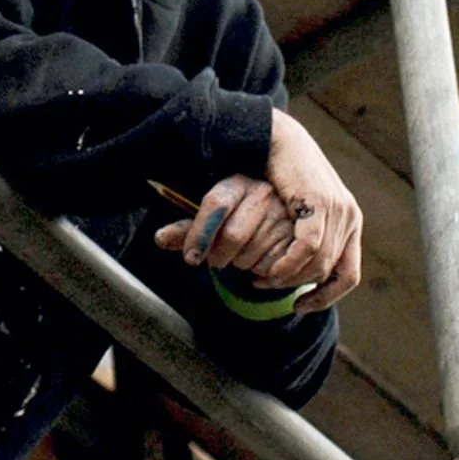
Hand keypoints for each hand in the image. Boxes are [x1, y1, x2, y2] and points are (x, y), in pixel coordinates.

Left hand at [153, 174, 299, 276]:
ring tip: (244, 257)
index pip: (215, 205)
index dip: (199, 234)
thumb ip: (187, 230)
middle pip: (233, 236)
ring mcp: (284, 214)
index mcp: (236, 183)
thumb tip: (158, 238)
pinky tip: (260, 266)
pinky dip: (262, 276)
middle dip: (220, 257)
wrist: (278, 217)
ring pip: (252, 254)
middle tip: (219, 259)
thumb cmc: (234, 220)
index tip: (190, 258)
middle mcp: (263, 192)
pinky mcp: (300, 237)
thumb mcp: (209, 220)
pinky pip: (273, 267)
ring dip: (241, 266)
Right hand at [259, 111, 361, 310]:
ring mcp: (337, 209)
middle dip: (297, 287)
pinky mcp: (319, 202)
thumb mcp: (301, 209)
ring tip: (262, 280)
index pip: (348, 274)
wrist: (278, 138)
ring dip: (288, 279)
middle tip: (266, 288)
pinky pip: (309, 247)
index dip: (326, 297)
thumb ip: (307, 232)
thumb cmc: (282, 174)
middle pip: (329, 272)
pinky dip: (289, 265)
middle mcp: (349, 216)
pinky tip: (270, 271)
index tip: (300, 306)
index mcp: (350, 220)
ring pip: (318, 263)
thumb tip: (300, 265)